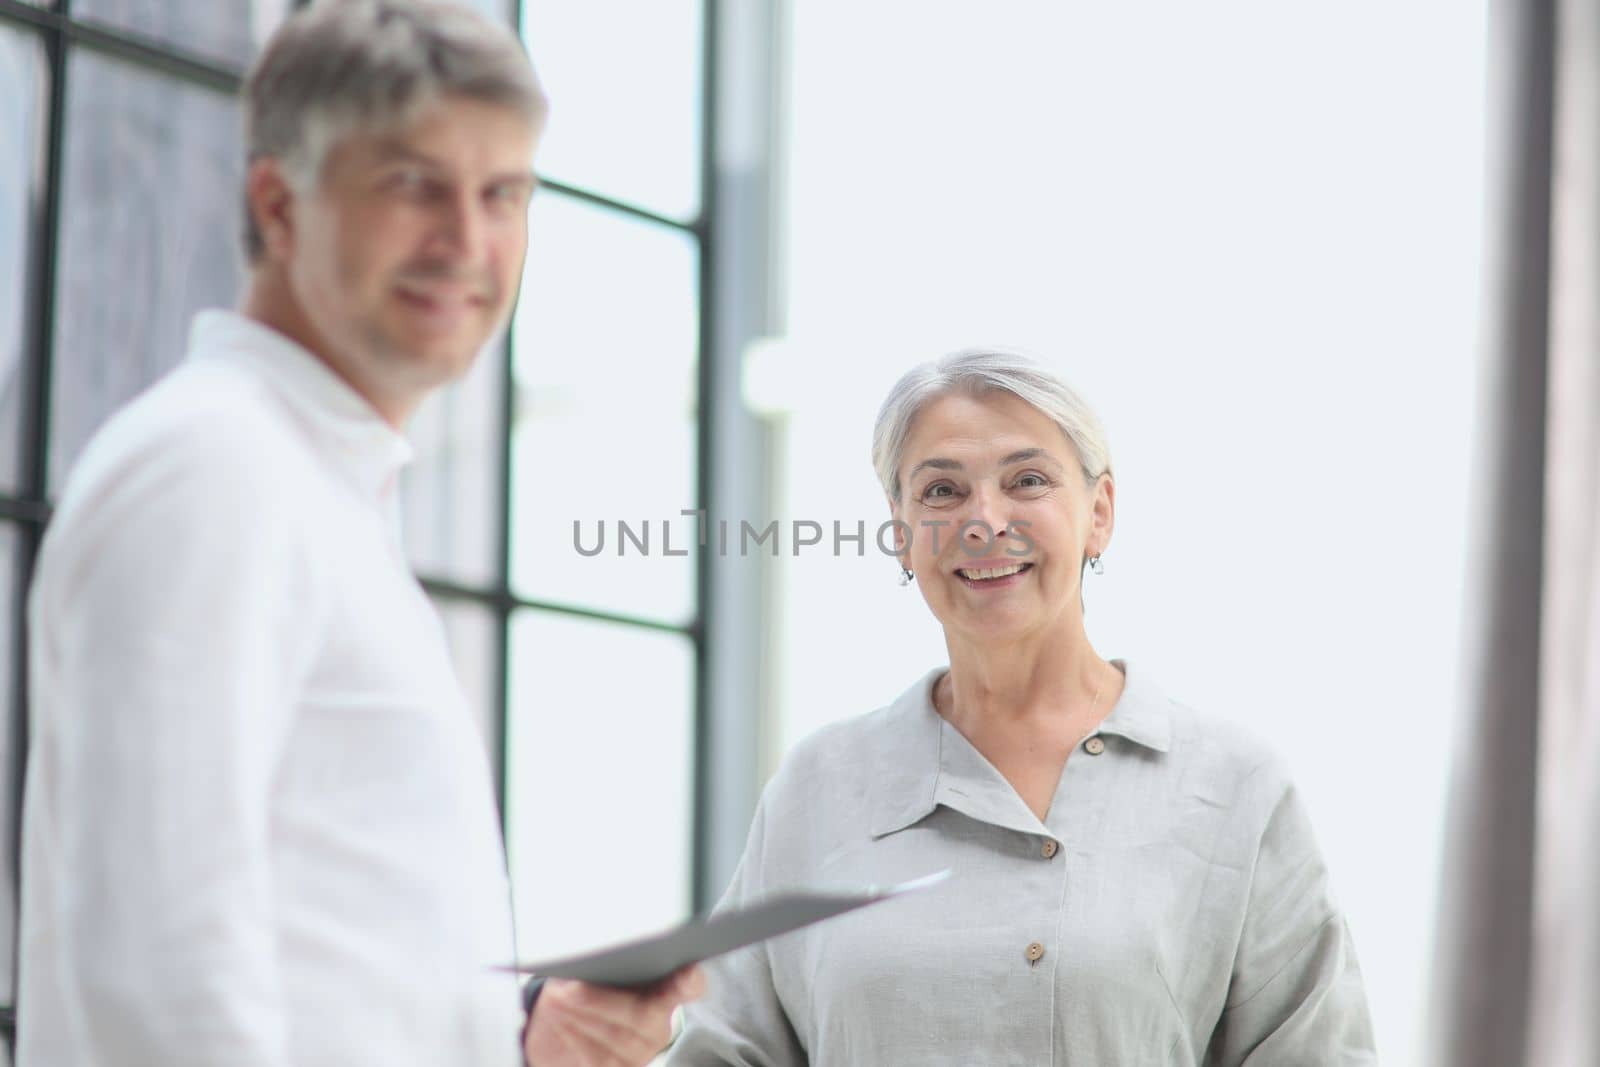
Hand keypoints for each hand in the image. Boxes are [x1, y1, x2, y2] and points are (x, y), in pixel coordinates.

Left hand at [523, 966, 706, 1066]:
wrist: (561, 1017)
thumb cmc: (585, 981)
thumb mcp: (594, 961)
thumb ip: (607, 956)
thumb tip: (596, 952)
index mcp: (664, 986)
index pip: (691, 985)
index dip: (689, 982)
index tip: (686, 974)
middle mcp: (660, 1022)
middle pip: (645, 1015)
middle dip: (603, 1002)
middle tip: (570, 990)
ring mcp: (642, 1050)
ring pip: (620, 1039)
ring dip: (583, 1018)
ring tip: (557, 1001)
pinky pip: (600, 1058)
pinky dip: (575, 1036)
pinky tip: (561, 1021)